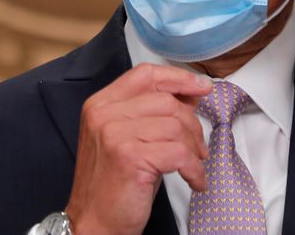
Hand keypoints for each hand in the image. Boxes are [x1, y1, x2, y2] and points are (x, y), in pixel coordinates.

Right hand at [65, 63, 211, 233]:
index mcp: (101, 104)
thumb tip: (192, 92)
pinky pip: (179, 153)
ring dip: (193, 149)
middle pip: (166, 101)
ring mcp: (115, 134)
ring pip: (176, 126)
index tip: (201, 87)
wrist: (93, 223)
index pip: (145, 74)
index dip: (178, 78)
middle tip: (198, 147)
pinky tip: (193, 180)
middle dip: (192, 124)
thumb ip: (153, 111)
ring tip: (193, 165)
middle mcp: (104, 114)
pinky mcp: (129, 157)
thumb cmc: (114, 183)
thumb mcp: (130, 137)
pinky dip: (194, 169)